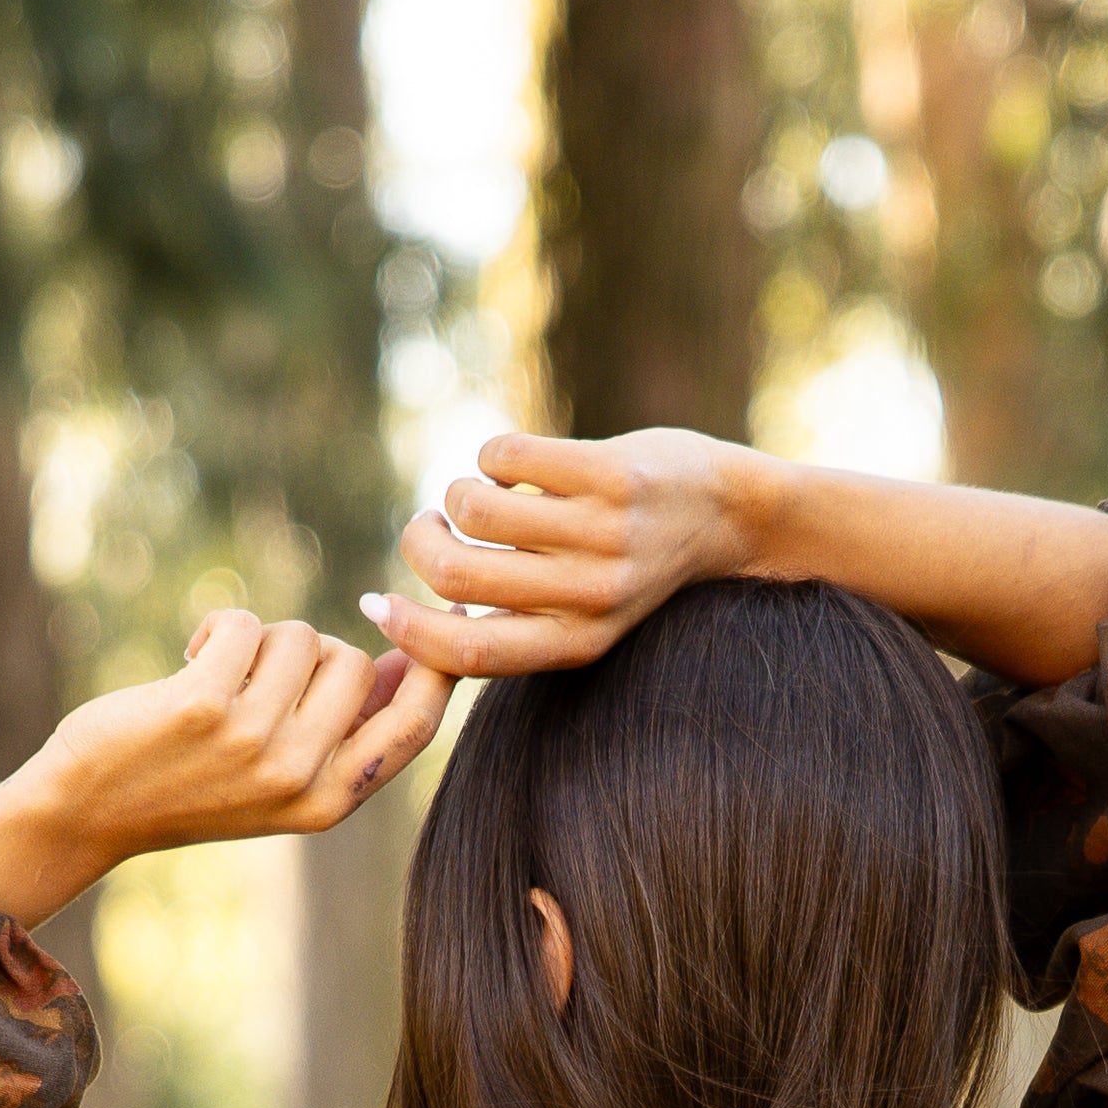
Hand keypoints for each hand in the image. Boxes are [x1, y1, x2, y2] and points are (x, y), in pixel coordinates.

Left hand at [0, 614, 446, 920]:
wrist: (92, 809)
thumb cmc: (191, 783)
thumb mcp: (283, 779)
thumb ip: (347, 732)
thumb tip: (409, 662)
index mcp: (331, 801)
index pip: (416, 721)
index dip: (437, 664)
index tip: (436, 623)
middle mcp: (300, 776)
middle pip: (354, 661)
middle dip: (311, 651)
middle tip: (261, 679)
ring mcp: (254, 742)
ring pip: (300, 637)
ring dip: (260, 639)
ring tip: (221, 676)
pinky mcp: (204, 706)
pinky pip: (245, 624)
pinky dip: (221, 626)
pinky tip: (191, 660)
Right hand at [367, 426, 764, 677]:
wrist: (729, 513)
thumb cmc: (632, 565)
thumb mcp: (581, 616)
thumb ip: (513, 623)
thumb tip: (400, 616)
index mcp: (577, 644)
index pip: (469, 652)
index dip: (407, 631)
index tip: (378, 603)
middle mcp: (592, 595)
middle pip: (458, 575)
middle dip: (420, 544)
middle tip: (428, 529)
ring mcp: (605, 531)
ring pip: (476, 506)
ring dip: (458, 493)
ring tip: (479, 492)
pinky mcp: (611, 472)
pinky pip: (507, 454)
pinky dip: (495, 454)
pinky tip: (518, 462)